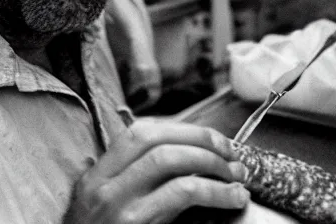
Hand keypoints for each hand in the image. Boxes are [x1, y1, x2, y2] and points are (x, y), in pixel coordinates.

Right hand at [63, 119, 249, 223]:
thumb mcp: (108, 205)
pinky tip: (232, 197)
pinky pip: (181, 193)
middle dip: (201, 139)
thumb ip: (133, 180)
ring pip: (169, 160)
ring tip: (237, 175)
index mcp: (99, 174)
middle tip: (231, 152)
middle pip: (157, 140)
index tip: (211, 137)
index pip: (140, 132)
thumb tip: (185, 157)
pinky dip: (214, 190)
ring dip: (211, 162)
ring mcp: (118, 204)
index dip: (181, 129)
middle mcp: (104, 184)